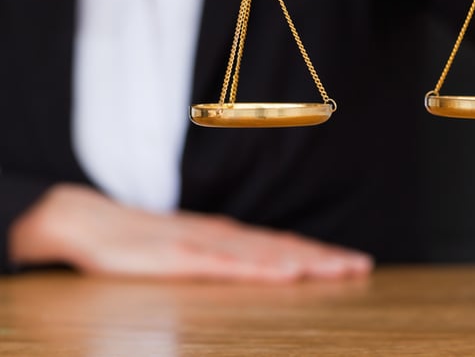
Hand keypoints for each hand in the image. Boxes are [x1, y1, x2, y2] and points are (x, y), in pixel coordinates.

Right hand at [8, 184, 372, 280]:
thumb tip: (254, 270)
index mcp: (226, 237)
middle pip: (281, 248)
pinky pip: (226, 264)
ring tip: (336, 270)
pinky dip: (258, 268)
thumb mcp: (186, 252)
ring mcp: (202, 244)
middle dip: (323, 259)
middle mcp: (222, 236)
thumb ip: (219, 258)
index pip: (281, 246)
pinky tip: (280, 272)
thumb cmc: (140, 241)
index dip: (318, 255)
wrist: (92, 222)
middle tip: (362, 266)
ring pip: (262, 254)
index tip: (353, 263)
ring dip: (302, 261)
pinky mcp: (180, 257)